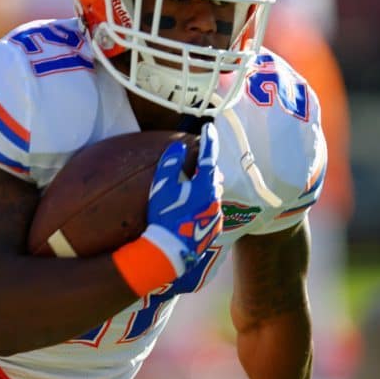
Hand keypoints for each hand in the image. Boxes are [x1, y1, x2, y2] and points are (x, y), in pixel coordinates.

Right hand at [142, 121, 222, 274]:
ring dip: (204, 189)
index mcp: (205, 184)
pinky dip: (203, 206)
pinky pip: (211, 211)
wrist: (170, 251)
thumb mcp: (162, 187)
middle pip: (213, 176)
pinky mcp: (214, 229)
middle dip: (205, 169)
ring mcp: (217, 215)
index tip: (209, 127)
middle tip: (193, 167)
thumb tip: (178, 147)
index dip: (209, 140)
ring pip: (213, 194)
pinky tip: (191, 212)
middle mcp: (215, 198)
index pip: (209, 156)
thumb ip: (170, 164)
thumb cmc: (164, 216)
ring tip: (189, 192)